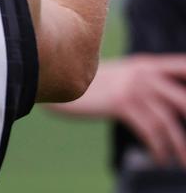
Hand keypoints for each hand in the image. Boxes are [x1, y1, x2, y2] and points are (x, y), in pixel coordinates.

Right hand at [58, 56, 185, 166]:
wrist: (55, 76)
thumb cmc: (88, 82)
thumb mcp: (119, 75)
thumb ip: (143, 81)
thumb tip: (164, 100)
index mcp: (146, 64)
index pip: (183, 66)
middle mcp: (144, 73)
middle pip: (183, 100)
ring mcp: (133, 88)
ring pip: (167, 122)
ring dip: (180, 147)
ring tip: (184, 163)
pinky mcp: (120, 103)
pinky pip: (149, 131)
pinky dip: (158, 149)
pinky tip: (160, 159)